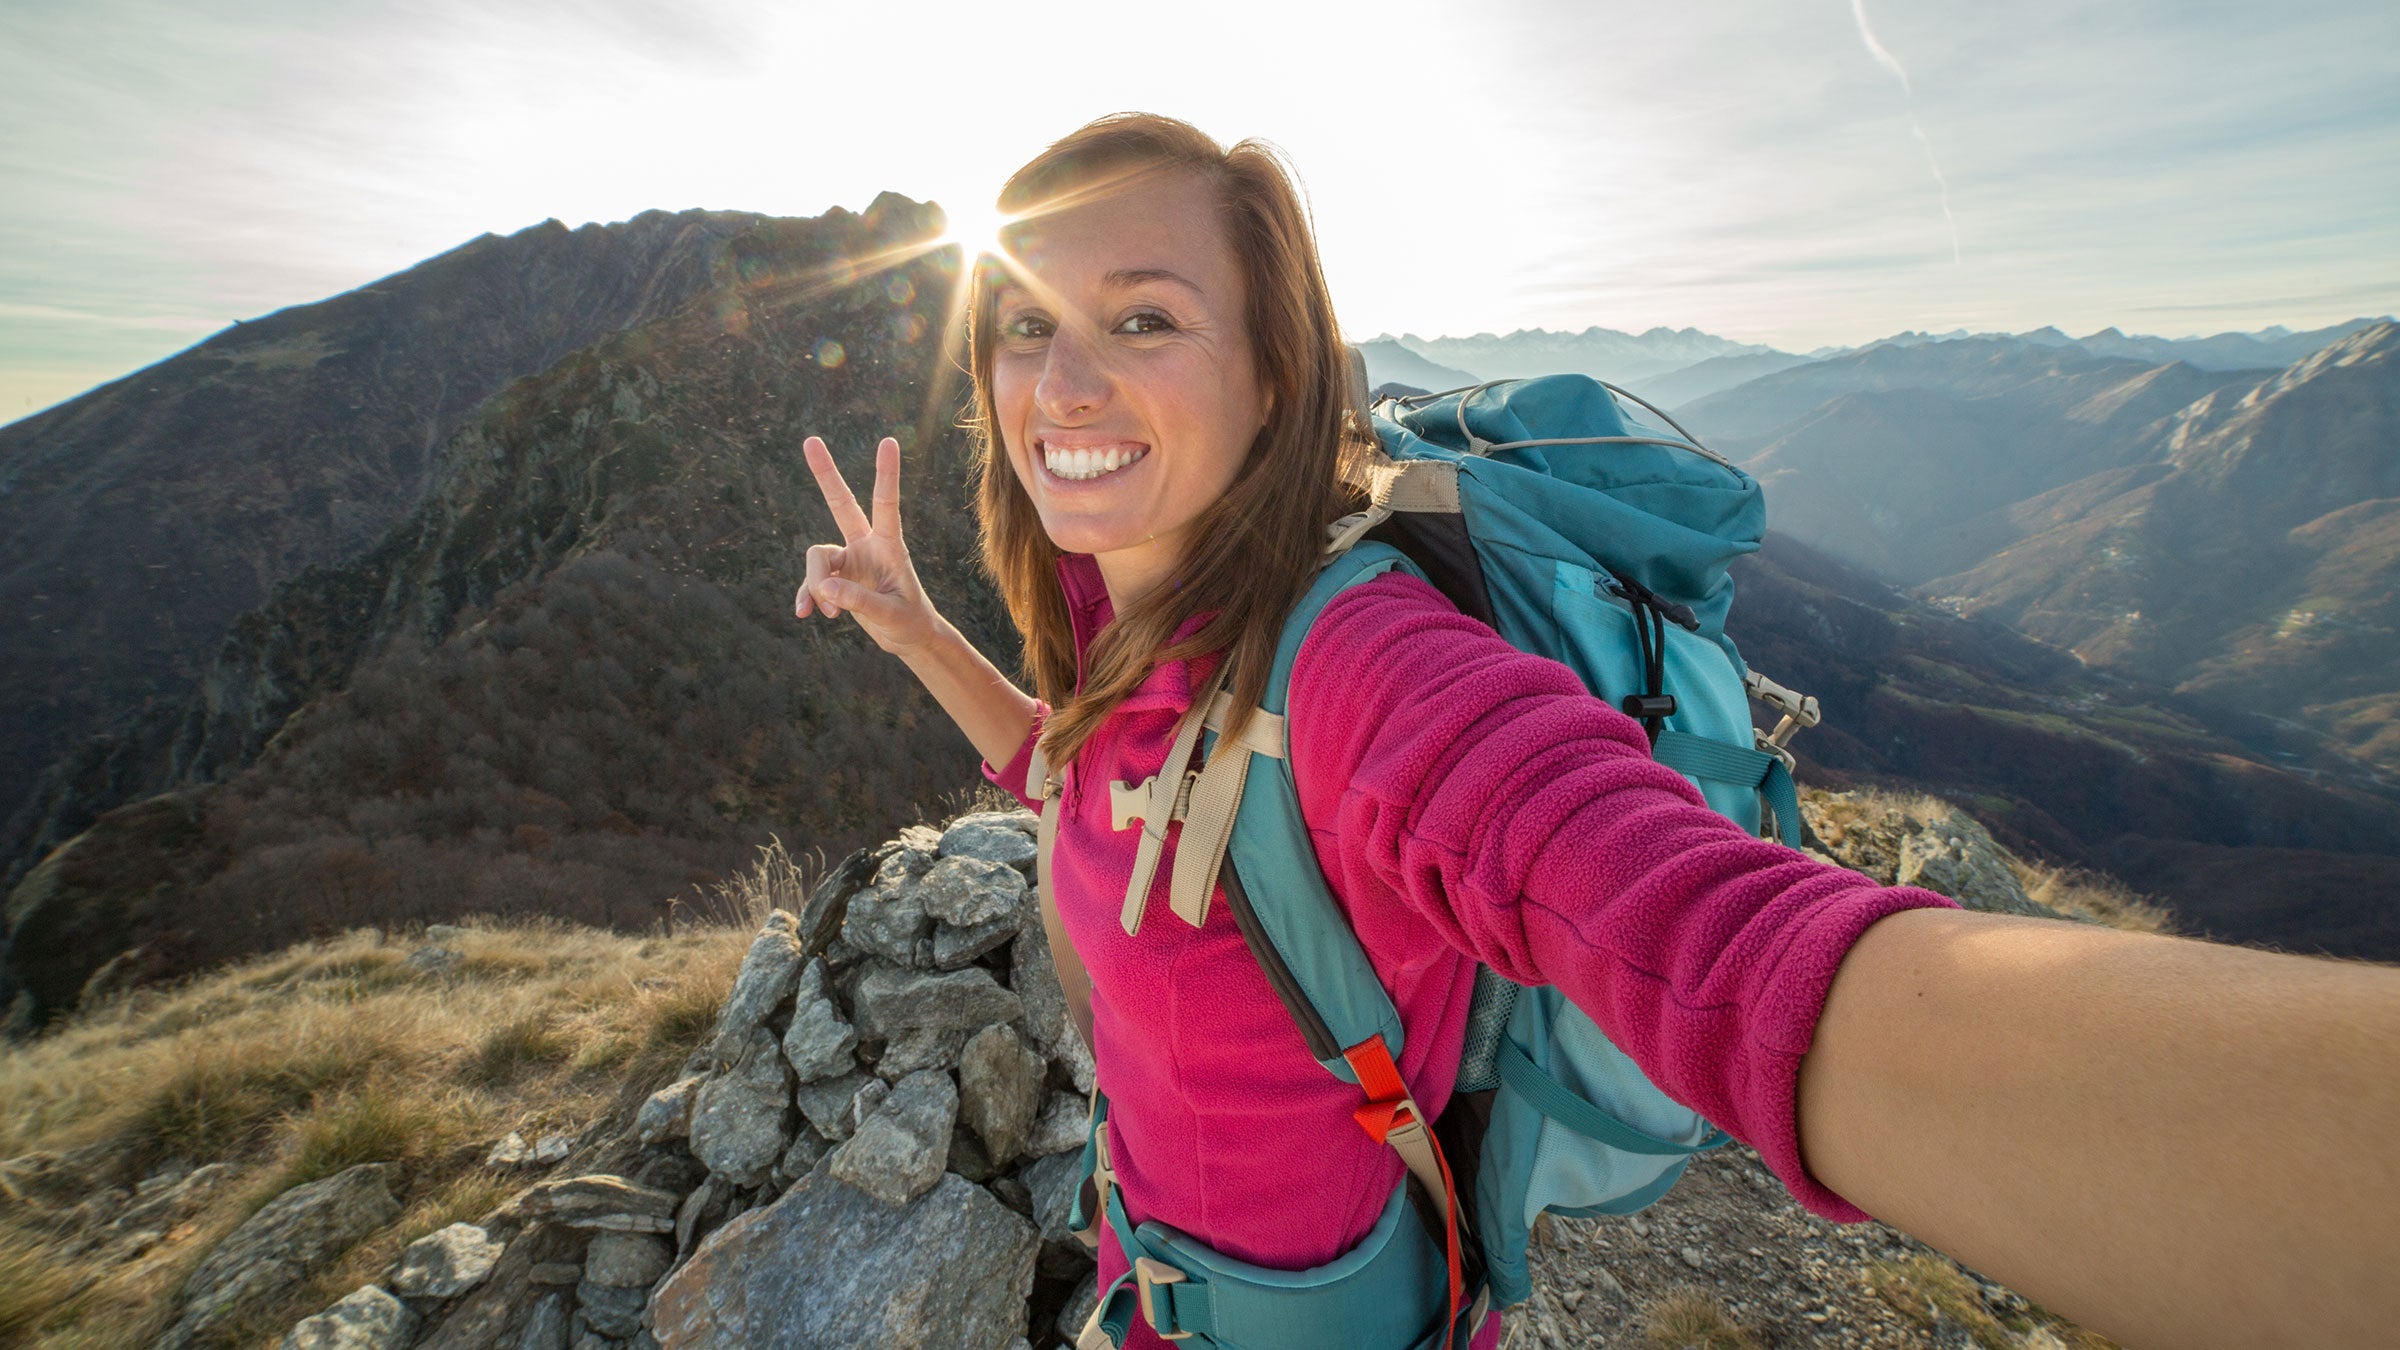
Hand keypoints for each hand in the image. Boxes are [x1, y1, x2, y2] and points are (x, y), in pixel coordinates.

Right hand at [794, 435, 939, 654]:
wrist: (906, 636)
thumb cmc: (908, 621)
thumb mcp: (890, 614)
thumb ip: (859, 600)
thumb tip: (823, 588)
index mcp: (889, 546)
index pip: (886, 504)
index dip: (886, 474)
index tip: (888, 441)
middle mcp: (866, 545)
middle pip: (841, 504)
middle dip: (826, 474)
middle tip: (810, 440)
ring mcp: (848, 559)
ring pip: (817, 558)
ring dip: (816, 586)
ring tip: (831, 614)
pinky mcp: (835, 577)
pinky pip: (811, 581)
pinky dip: (807, 596)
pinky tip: (804, 613)